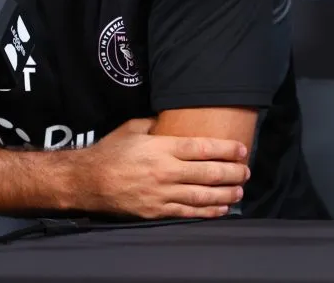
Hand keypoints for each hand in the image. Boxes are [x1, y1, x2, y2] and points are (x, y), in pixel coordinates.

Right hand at [76, 118, 249, 218]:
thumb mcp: (132, 128)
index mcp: (160, 147)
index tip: (242, 149)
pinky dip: (207, 212)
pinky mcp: (156, 211)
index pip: (202, 147)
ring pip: (202, 195)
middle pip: (208, 172)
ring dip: (225, 194)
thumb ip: (155, 124)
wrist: (86, 181)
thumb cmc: (109, 152)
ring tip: (239, 191)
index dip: (225, 149)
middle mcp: (165, 171)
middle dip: (232, 172)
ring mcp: (161, 193)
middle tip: (246, 172)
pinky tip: (221, 209)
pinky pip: (188, 212)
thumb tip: (172, 120)